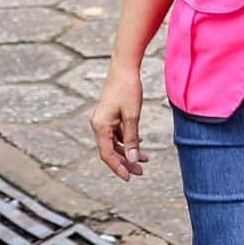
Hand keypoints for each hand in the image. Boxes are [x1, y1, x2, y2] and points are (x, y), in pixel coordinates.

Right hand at [91, 63, 147, 179]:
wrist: (124, 67)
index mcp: (100, 125)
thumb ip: (132, 139)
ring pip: (114, 143)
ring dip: (128, 152)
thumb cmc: (128, 89)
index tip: (129, 177)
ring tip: (145, 160)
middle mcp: (98, 124)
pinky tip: (140, 143)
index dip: (118, 167)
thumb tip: (133, 159)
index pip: (107, 154)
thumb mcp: (132, 116)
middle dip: (125, 162)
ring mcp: (102, 120)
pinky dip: (127, 140)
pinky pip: (116, 134)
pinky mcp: (108, 116)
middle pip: (110, 150)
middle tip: (141, 172)